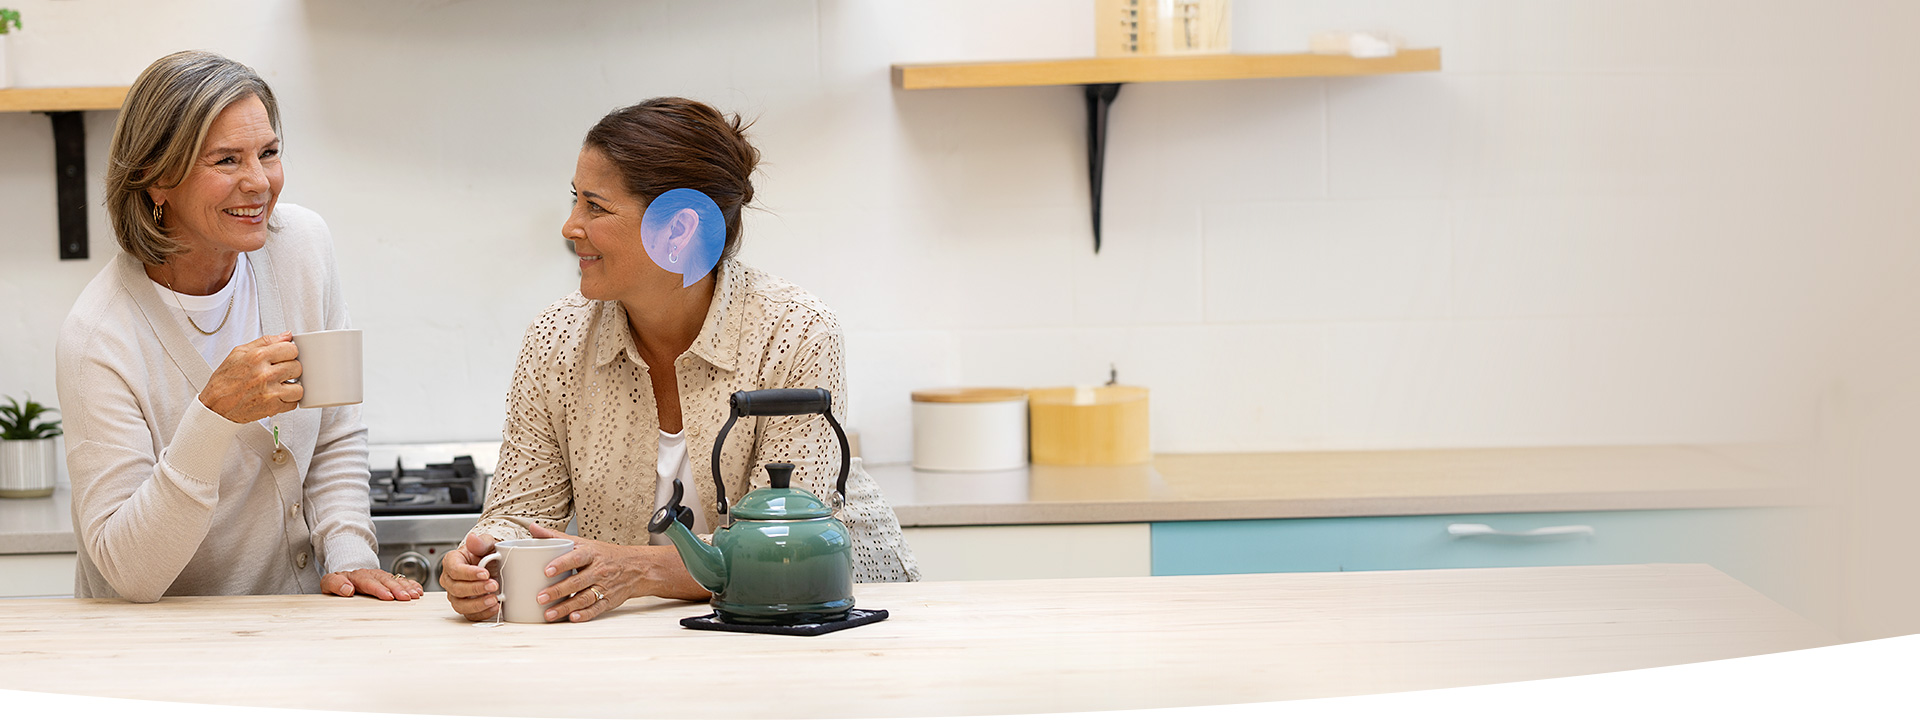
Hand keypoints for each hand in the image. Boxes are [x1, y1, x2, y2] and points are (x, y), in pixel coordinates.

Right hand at [200, 333, 301, 423]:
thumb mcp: (239, 352)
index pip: (292, 349)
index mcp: (257, 357)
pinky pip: (294, 403)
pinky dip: (288, 401)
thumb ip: (266, 342)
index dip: (289, 353)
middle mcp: (265, 374)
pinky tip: (278, 396)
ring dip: (292, 387)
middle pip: (298, 367)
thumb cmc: (225, 380)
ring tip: (281, 385)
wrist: (215, 406)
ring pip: (299, 387)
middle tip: (281, 372)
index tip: (285, 357)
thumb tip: (286, 336)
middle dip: (291, 369)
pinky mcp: (272, 408)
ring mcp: (270, 392)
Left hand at [322, 567, 422, 600]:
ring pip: (395, 579)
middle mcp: (371, 574)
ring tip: (415, 595)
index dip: (379, 589)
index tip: (388, 596)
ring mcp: (381, 576)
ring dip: (406, 587)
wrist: (345, 578)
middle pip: (385, 580)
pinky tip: (418, 590)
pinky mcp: (388, 580)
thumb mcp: (328, 584)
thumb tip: (348, 589)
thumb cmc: (337, 585)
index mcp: (356, 576)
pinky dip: (411, 584)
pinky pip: (402, 580)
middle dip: (397, 588)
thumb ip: (334, 584)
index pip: (368, 582)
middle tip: (405, 597)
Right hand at [440, 532, 500, 621]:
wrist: (494, 564)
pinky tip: (495, 607)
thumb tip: (473, 538)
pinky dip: (482, 613)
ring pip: (460, 605)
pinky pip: (470, 615)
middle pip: (456, 588)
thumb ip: (481, 542)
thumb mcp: (487, 543)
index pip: (454, 569)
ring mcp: (456, 595)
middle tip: (494, 584)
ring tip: (494, 599)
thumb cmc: (486, 553)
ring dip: (478, 604)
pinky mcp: (465, 606)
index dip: (469, 573)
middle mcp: (450, 580)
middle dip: (476, 588)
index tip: (485, 573)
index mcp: (451, 562)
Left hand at [527, 523, 706, 622]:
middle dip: (558, 591)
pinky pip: (596, 609)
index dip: (562, 564)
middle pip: (577, 582)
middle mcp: (599, 571)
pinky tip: (572, 618)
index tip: (547, 570)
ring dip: (566, 607)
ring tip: (549, 614)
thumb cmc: (605, 555)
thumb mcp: (583, 543)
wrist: (636, 567)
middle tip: (540, 597)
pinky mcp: (608, 601)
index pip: (576, 558)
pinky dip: (584, 615)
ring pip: (584, 598)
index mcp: (592, 554)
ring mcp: (604, 587)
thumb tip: (533, 529)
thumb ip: (556, 537)